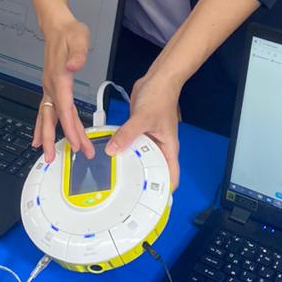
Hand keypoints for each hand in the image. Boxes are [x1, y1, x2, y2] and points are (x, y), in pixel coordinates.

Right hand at [34, 13, 93, 162]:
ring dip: (48, 136)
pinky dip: (46, 125)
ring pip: (48, 116)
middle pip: (51, 118)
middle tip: (54, 159)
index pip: (65, 109)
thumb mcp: (80, 38)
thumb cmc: (70, 32)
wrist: (57, 25)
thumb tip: (74, 67)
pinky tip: (44, 136)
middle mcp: (51, 86)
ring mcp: (49, 87)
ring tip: (49, 155)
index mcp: (60, 78)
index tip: (77, 145)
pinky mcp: (51, 86)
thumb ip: (78, 53)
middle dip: (53, 139)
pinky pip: (48, 110)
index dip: (70, 129)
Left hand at [106, 67, 181, 189]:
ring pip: (139, 157)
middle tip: (125, 192)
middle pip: (152, 170)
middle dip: (142, 180)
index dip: (162, 192)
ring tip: (115, 175)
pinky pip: (131, 144)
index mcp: (168, 148)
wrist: (158, 79)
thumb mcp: (143, 118)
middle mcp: (159, 146)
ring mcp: (149, 138)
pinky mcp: (139, 131)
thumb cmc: (161, 97)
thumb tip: (112, 150)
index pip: (170, 177)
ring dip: (130, 163)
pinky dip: (123, 148)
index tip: (149, 203)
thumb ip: (127, 134)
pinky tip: (111, 152)